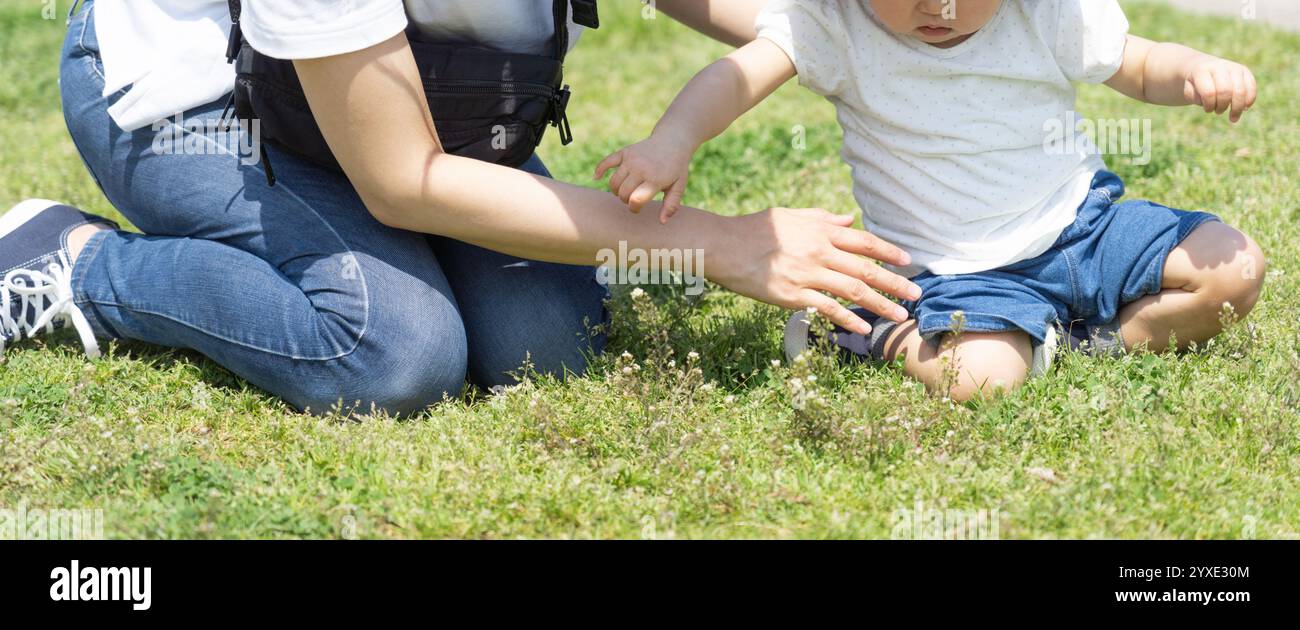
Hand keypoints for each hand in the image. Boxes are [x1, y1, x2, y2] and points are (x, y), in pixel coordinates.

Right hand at [594, 132, 694, 223]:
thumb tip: (662, 222)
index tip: (638, 207)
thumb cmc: (676, 167)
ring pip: (614, 183)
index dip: (634, 209)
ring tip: (626, 189)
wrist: (672, 140)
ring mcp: (631, 159)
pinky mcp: (625, 152)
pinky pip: (607, 162)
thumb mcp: (679, 186)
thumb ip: (671, 205)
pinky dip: (599, 170)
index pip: (636, 200)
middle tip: (634, 198)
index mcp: (655, 179)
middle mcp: (641, 168)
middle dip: (626, 200)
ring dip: (617, 191)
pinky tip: (596, 177)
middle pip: (623, 193)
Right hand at [709, 208, 922, 333]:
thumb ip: (823, 218)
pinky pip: (827, 308)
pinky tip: (864, 328)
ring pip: (852, 290)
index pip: (864, 241)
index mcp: (820, 231)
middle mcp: (818, 251)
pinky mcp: (792, 295)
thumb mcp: (791, 216)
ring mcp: (806, 274)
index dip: (889, 251)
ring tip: (899, 317)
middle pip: (866, 269)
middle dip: (895, 283)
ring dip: (880, 305)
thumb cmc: (755, 229)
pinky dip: (847, 319)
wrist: (724, 245)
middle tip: (917, 294)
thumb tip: (850, 220)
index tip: (908, 262)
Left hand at [1183, 56, 1256, 122]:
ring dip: (1237, 108)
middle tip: (1218, 112)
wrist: (1204, 67)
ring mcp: (1234, 67)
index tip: (1207, 110)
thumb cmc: (1196, 84)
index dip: (1209, 105)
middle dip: (1223, 106)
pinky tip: (1244, 108)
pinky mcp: (1245, 71)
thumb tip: (1207, 101)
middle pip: (1226, 91)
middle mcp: (1219, 66)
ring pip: (1240, 91)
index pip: (1209, 92)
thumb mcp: (1188, 91)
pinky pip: (1251, 87)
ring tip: (1233, 118)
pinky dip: (1249, 100)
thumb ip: (1193, 97)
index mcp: (1202, 70)